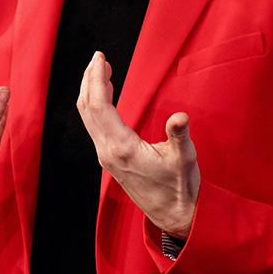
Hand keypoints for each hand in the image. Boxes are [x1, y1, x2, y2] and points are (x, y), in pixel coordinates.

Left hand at [77, 51, 199, 238]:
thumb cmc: (180, 188)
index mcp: (122, 148)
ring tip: (100, 69)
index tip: (101, 58)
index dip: (97, 79)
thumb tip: (180, 116)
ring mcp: (106, 156)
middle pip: (87, 108)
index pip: (100, 106)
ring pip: (88, 117)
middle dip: (90, 79)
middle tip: (98, 57)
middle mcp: (107, 151)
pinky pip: (94, 125)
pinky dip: (95, 104)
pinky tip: (105, 94)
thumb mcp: (185, 159)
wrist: (173, 216)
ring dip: (91, 91)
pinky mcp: (110, 158)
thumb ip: (179, 136)